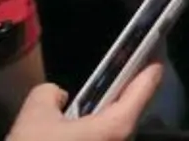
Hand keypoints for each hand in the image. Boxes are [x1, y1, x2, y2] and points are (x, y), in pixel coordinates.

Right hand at [5, 64, 160, 140]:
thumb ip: (50, 93)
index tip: (154, 55)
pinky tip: (80, 128)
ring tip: (97, 101)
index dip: (149, 68)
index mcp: (115, 127)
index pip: (145, 89)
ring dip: (110, 117)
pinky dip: (98, 134)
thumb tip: (59, 96)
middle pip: (132, 111)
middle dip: (126, 94)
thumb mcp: (34, 113)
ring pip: (117, 131)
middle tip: (120, 74)